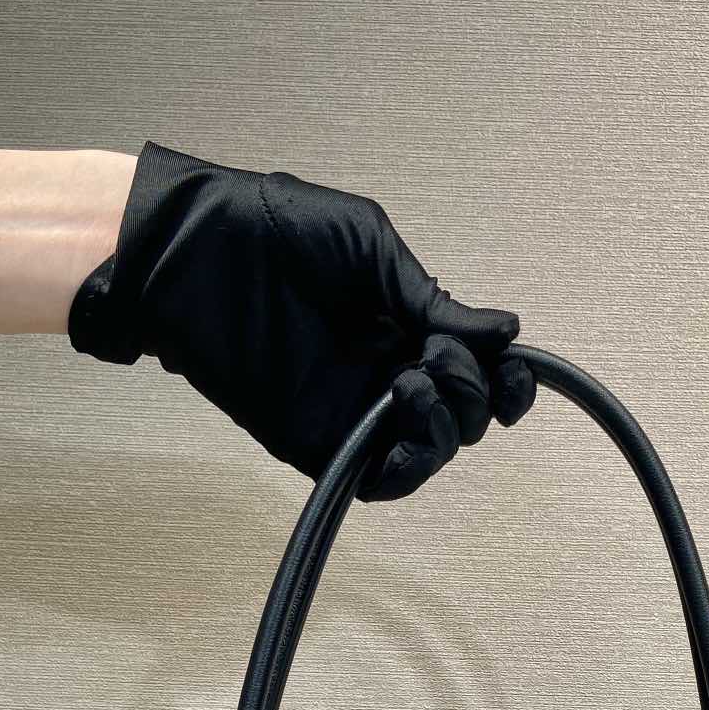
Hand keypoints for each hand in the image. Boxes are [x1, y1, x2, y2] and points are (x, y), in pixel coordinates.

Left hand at [69, 142, 534, 500]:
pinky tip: (400, 418)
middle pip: (466, 415)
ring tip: (414, 382)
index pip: (478, 370)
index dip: (508, 380)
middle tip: (440, 358)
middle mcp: (387, 372)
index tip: (514, 369)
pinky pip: (380, 480)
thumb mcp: (371, 248)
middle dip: (475, 393)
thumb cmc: (270, 229)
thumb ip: (433, 300)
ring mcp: (356, 411)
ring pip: (433, 453)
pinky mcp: (319, 442)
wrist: (194, 252)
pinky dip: (407, 465)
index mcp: (405, 325)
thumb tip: (507, 332)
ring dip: (447, 426)